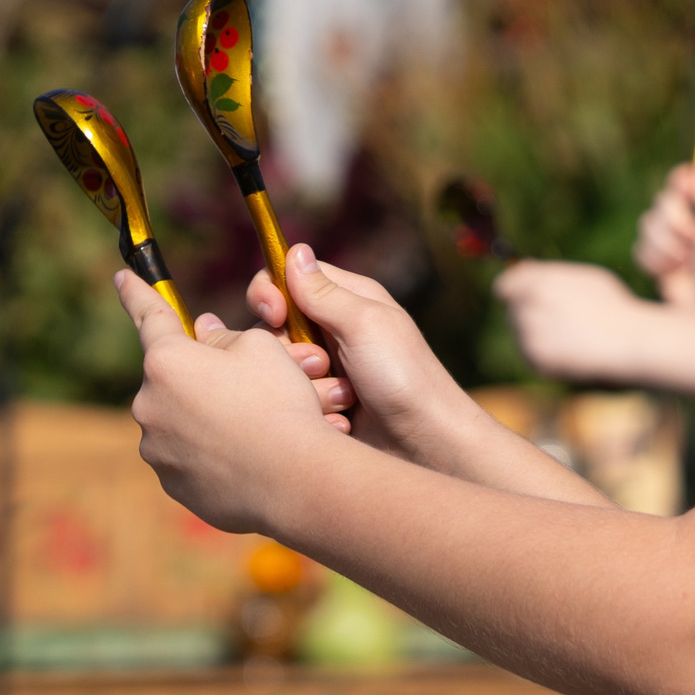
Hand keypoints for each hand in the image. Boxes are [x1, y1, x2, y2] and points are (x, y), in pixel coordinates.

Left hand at [118, 270, 337, 535]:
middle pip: (174, 376)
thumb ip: (226, 337)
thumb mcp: (262, 348)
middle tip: (250, 380)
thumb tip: (205, 336)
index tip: (122, 276)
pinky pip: (191, 456)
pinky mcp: (173, 485)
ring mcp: (157, 450)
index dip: (137, 292)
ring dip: (211, 415)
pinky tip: (251, 455)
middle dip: (204, 374)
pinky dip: (215, 451)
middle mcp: (150, 405)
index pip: (150, 316)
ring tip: (259, 424)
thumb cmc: (279, 402)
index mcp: (167, 362)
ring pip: (183, 418)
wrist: (293, 480)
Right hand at [249, 246, 485, 471]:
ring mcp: (325, 369)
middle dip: (289, 350)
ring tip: (343, 398)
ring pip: (279, 368)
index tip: (274, 314)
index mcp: (348, 300)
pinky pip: (290, 400)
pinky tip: (340, 420)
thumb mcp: (365, 324)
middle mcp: (333, 330)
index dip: (270, 293)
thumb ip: (325, 292)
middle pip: (274, 328)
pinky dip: (311, 408)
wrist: (424, 444)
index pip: (287, 279)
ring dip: (306, 384)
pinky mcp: (321, 403)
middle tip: (322, 364)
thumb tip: (295, 250)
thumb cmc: (404, 376)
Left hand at [491, 260, 656, 381]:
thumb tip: (523, 268)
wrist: (626, 342)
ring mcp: (530, 336)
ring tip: (570, 333)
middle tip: (559, 316)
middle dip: (528, 311)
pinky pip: (529, 354)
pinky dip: (543, 352)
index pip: (505, 286)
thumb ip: (550, 273)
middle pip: (513, 309)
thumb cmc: (611, 306)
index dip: (513, 290)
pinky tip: (570, 349)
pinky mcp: (536, 361)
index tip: (522, 296)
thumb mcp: (584, 277)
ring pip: (520, 332)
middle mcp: (528, 308)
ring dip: (537, 331)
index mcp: (538, 283)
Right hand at [634, 160, 694, 314]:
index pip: (688, 180)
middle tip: (693, 238)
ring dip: (664, 244)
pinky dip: (653, 261)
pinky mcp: (659, 264)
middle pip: (662, 200)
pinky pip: (639, 249)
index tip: (683, 187)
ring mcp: (674, 243)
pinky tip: (670, 273)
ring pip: (646, 224)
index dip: (680, 181)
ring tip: (683, 262)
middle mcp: (693, 223)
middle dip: (673, 219)